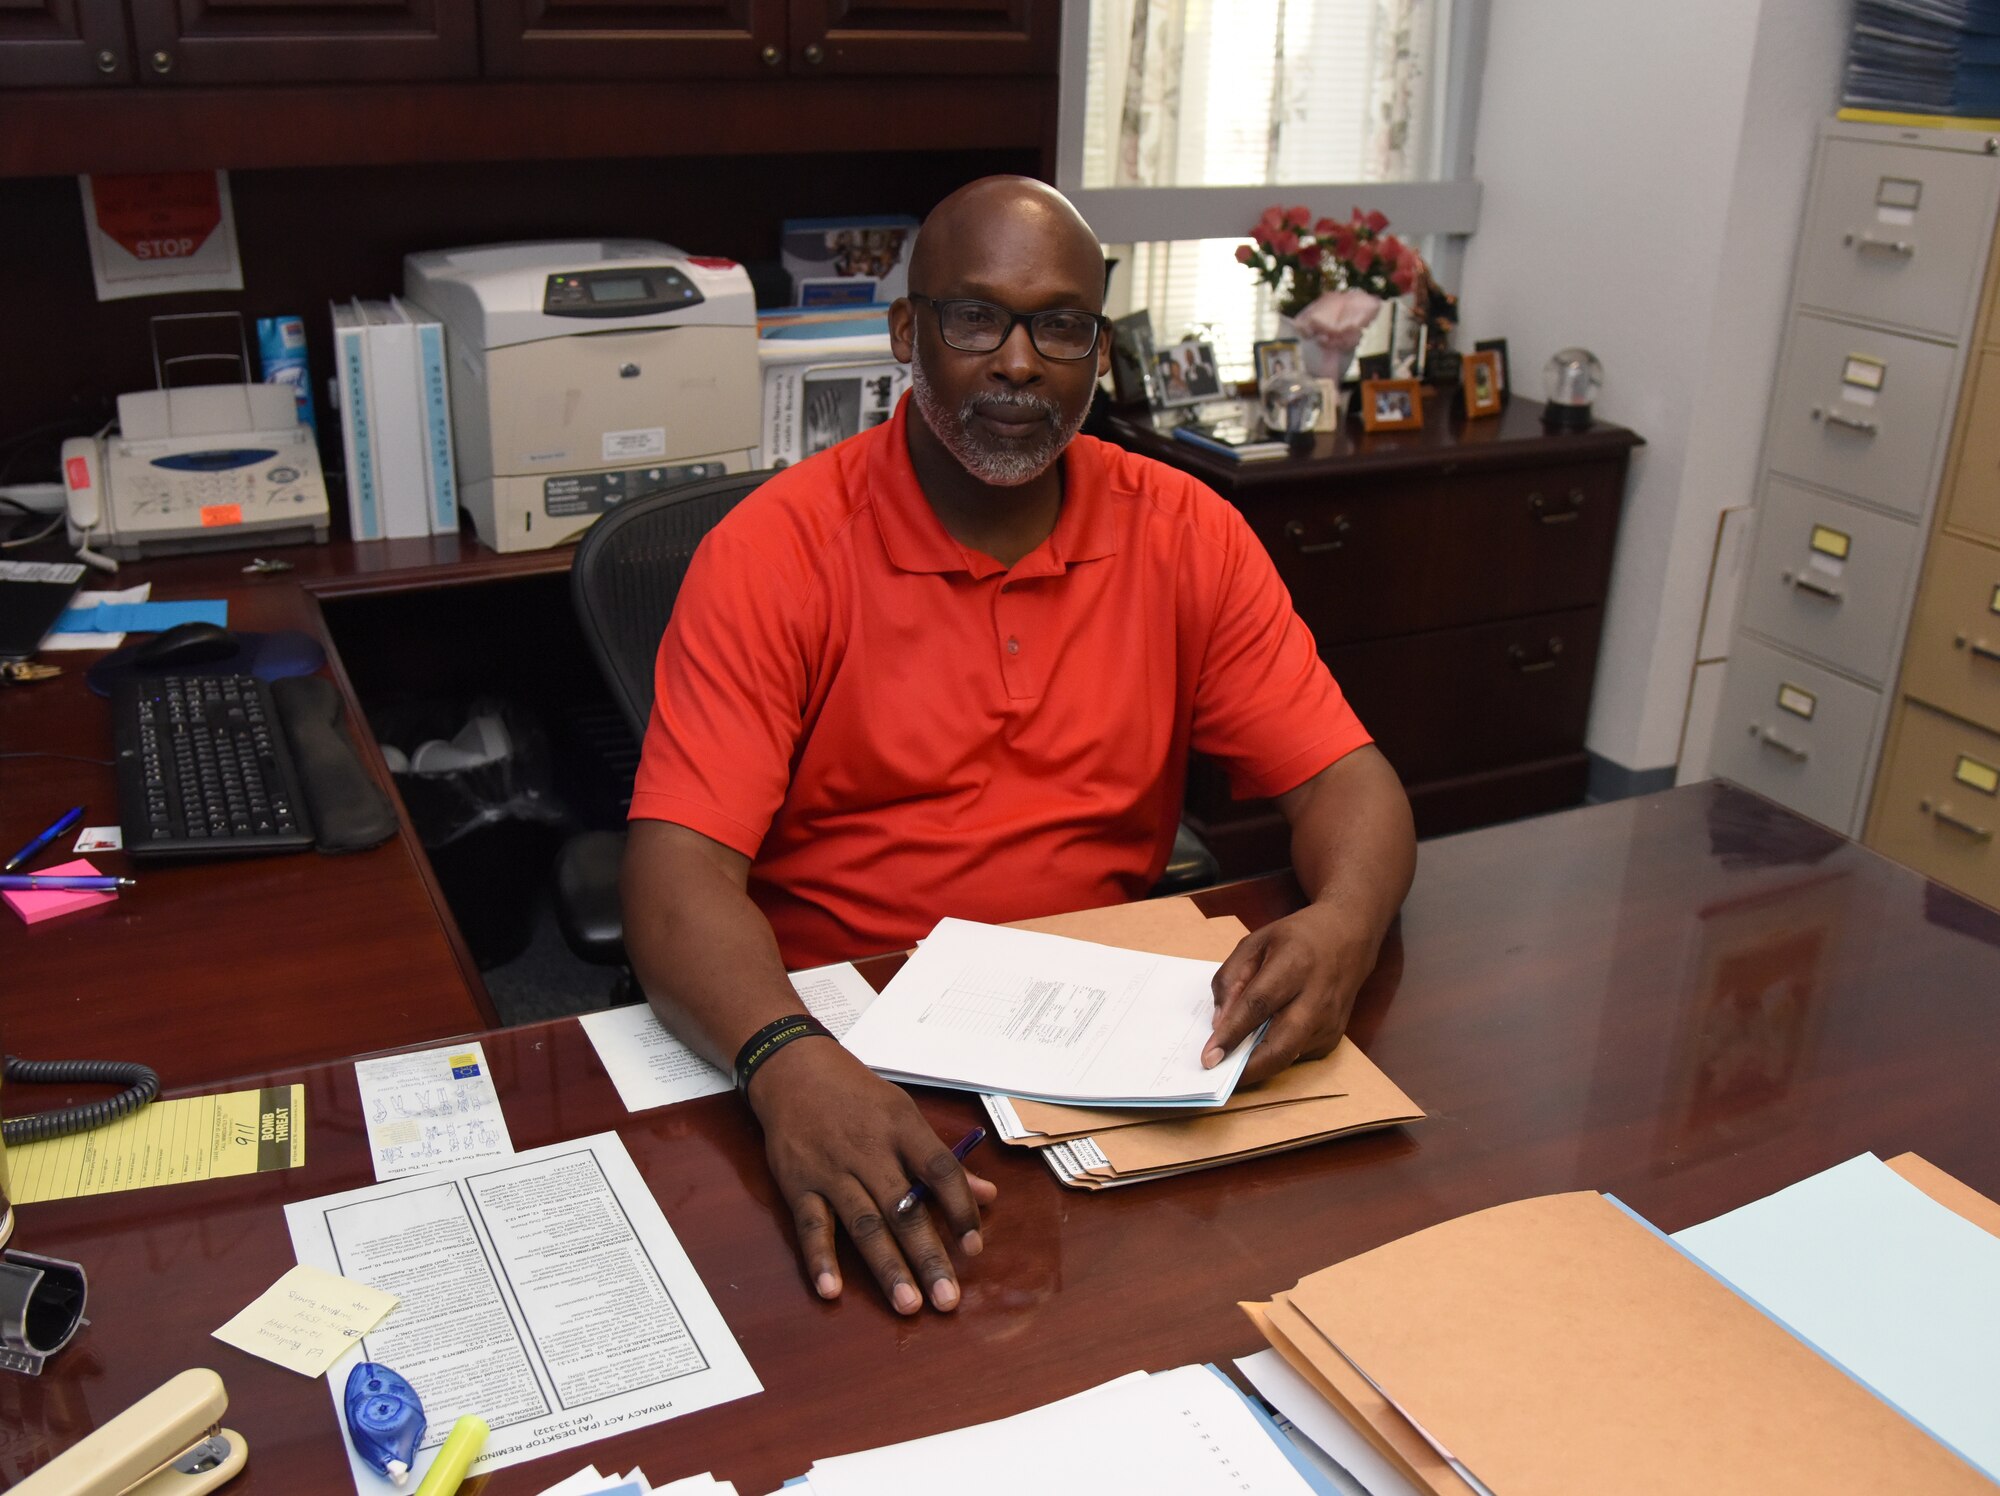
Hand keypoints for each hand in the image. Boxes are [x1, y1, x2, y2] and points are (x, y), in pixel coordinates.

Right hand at [747, 1039, 995, 1313]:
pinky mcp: (799, 1184)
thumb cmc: (857, 1095)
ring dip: (886, 1267)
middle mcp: (870, 1151)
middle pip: (904, 1209)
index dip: (960, 1209)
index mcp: (903, 1130)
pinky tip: (832, 1291)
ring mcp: (833, 1170)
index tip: (975, 1247)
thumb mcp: (905, 1114)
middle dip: (927, 1256)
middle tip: (948, 1299)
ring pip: (864, 1224)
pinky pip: (812, 1225)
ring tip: (908, 1304)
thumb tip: (988, 1196)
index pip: (940, 1171)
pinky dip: (820, 1258)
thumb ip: (943, 1161)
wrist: (793, 1069)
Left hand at [1202, 903, 1379, 1086]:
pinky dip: (1274, 1055)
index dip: (1231, 1034)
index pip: (1258, 1006)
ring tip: (1231, 1066)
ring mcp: (1329, 1021)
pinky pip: (1297, 1054)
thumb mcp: (1255, 943)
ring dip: (1258, 1066)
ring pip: (1288, 1056)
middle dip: (1247, 1068)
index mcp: (1294, 964)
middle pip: (1280, 1045)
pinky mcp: (1334, 1037)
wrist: (1349, 938)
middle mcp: (1316, 997)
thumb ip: (1231, 979)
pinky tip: (1260, 1047)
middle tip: (1218, 1077)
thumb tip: (1219, 1024)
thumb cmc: (1296, 939)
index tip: (1209, 1057)